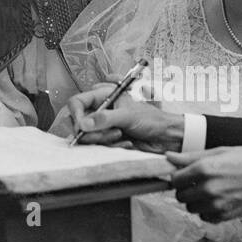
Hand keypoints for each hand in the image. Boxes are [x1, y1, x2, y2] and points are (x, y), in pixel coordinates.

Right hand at [66, 84, 183, 152]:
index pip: (77, 102)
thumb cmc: (152, 120)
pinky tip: (126, 142)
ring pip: (88, 136)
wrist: (166, 137)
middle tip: (112, 132)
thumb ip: (105, 118)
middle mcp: (101, 110)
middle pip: (79, 122)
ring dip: (104, 139)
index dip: (76, 114)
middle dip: (92, 131)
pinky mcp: (108, 139)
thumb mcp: (128, 116)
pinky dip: (111, 146)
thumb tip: (83, 124)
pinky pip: (99, 145)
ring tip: (121, 136)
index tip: (81, 126)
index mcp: (104, 96)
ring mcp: (104, 125)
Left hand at [167, 147, 241, 222]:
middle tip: (199, 183)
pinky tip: (219, 201)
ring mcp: (217, 204)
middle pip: (181, 195)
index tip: (186, 175)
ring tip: (212, 191)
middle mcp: (208, 187)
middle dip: (186, 189)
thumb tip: (168, 157)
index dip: (179, 177)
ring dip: (197, 201)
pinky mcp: (226, 215)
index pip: (175, 180)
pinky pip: (205, 217)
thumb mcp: (221, 151)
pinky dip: (208, 211)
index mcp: (205, 168)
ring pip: (192, 208)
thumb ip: (192, 156)